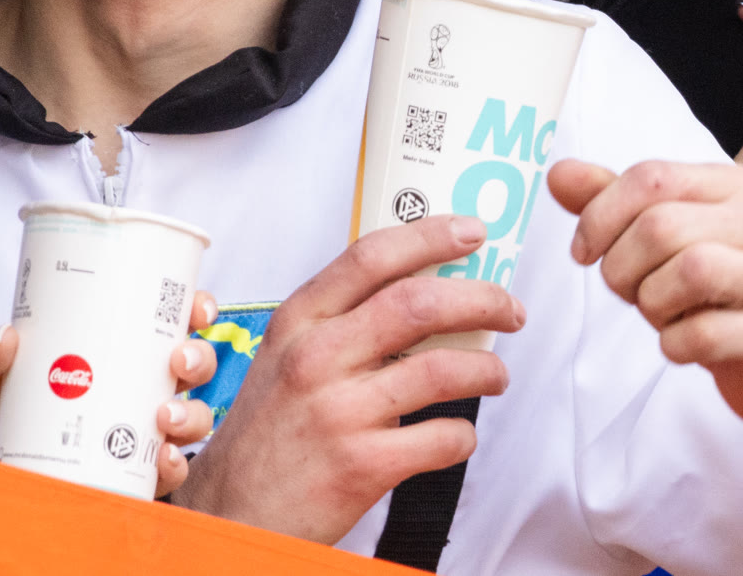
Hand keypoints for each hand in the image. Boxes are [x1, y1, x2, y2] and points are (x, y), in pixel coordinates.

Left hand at [0, 293, 218, 496]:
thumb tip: (5, 337)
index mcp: (103, 352)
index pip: (160, 323)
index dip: (193, 310)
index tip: (196, 308)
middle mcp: (126, 391)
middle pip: (187, 369)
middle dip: (199, 359)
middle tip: (178, 362)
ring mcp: (128, 435)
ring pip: (188, 418)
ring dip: (192, 414)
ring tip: (165, 416)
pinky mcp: (123, 479)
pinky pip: (164, 473)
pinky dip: (174, 466)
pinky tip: (164, 459)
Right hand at [171, 215, 522, 544]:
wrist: (234, 509)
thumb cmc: (267, 432)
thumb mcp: (284, 356)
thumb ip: (338, 322)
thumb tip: (418, 294)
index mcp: (298, 321)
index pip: (370, 257)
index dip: (429, 237)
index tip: (470, 232)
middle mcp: (317, 358)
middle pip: (418, 304)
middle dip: (481, 298)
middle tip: (508, 307)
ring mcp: (341, 412)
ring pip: (443, 370)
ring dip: (486, 369)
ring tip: (495, 375)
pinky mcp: (364, 465)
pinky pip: (443, 438)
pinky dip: (464, 435)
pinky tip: (456, 434)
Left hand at [552, 158, 742, 509]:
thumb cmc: (709, 293)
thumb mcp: (657, 239)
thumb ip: (608, 203)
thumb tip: (558, 174)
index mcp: (736, 186)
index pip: (652, 177)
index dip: (599, 215)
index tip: (582, 252)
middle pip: (661, 226)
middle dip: (621, 267)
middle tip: (626, 291)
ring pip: (689, 272)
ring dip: (650, 303)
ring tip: (659, 313)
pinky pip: (704, 333)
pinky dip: (674, 343)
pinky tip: (683, 343)